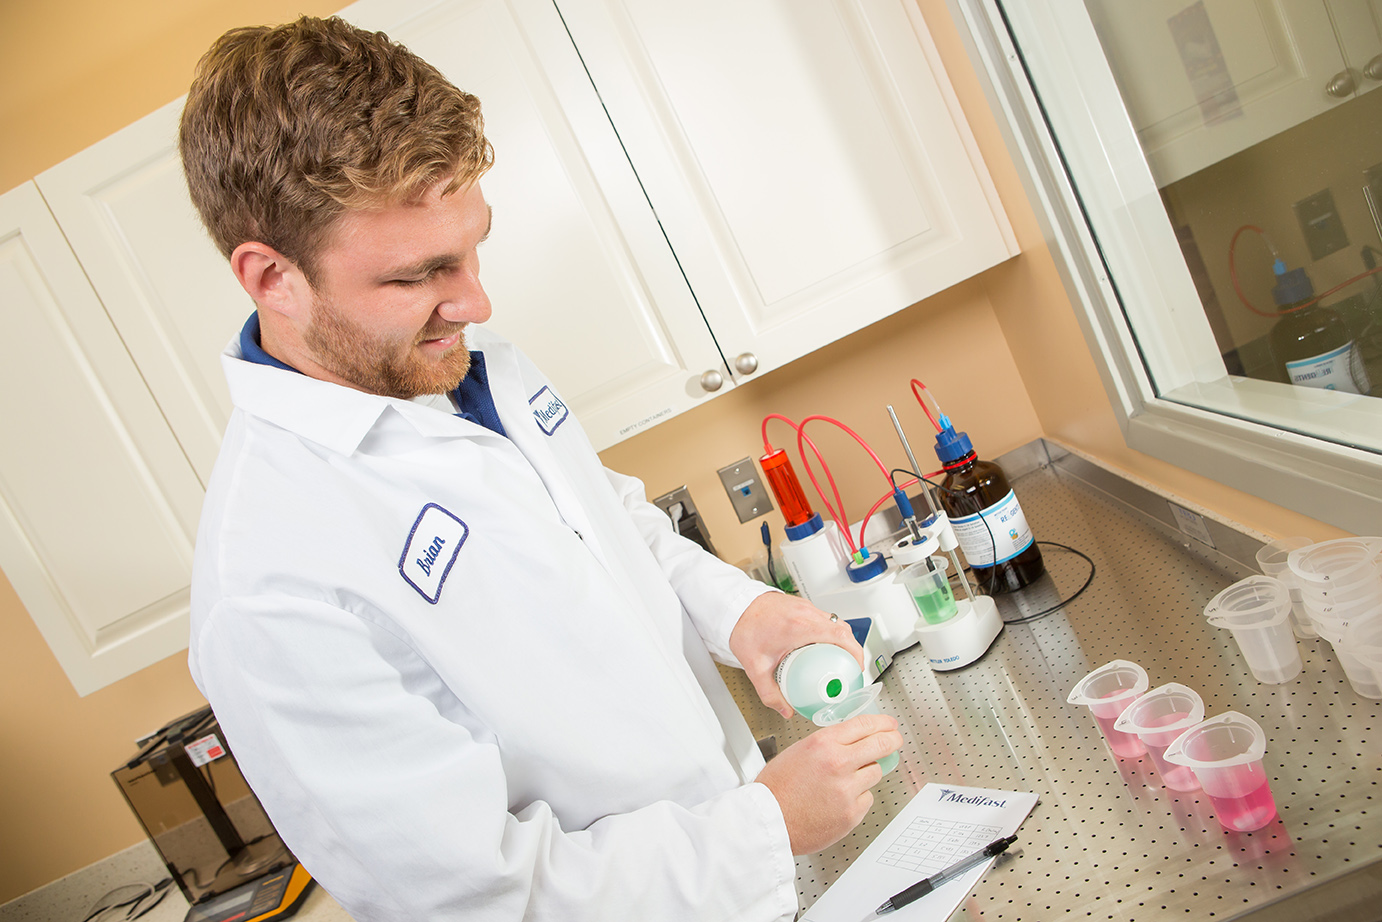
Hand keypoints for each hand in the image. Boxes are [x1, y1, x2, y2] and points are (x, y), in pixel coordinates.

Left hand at [729, 592, 865, 717]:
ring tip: (837, 658)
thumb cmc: (743, 628)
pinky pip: (823, 618)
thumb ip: (770, 693)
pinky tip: (820, 646)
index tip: (857, 666)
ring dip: (840, 638)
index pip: (841, 635)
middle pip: (842, 628)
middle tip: (849, 666)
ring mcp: (805, 606)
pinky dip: (829, 631)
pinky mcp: (801, 604)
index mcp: (800, 626)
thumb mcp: (756, 667)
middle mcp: (806, 613)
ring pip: (834, 621)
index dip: (855, 651)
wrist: (733, 607)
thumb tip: (785, 709)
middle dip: (851, 648)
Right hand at [755, 713, 901, 854]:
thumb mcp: (799, 750)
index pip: (864, 724)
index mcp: (823, 744)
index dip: (882, 722)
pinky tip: (841, 798)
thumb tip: (852, 740)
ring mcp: (847, 790)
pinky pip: (867, 798)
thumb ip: (828, 744)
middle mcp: (838, 764)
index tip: (889, 724)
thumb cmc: (777, 787)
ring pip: (876, 773)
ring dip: (868, 771)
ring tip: (848, 778)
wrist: (770, 819)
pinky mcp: (852, 813)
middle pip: (881, 745)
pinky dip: (859, 796)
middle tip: (894, 740)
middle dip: (892, 740)